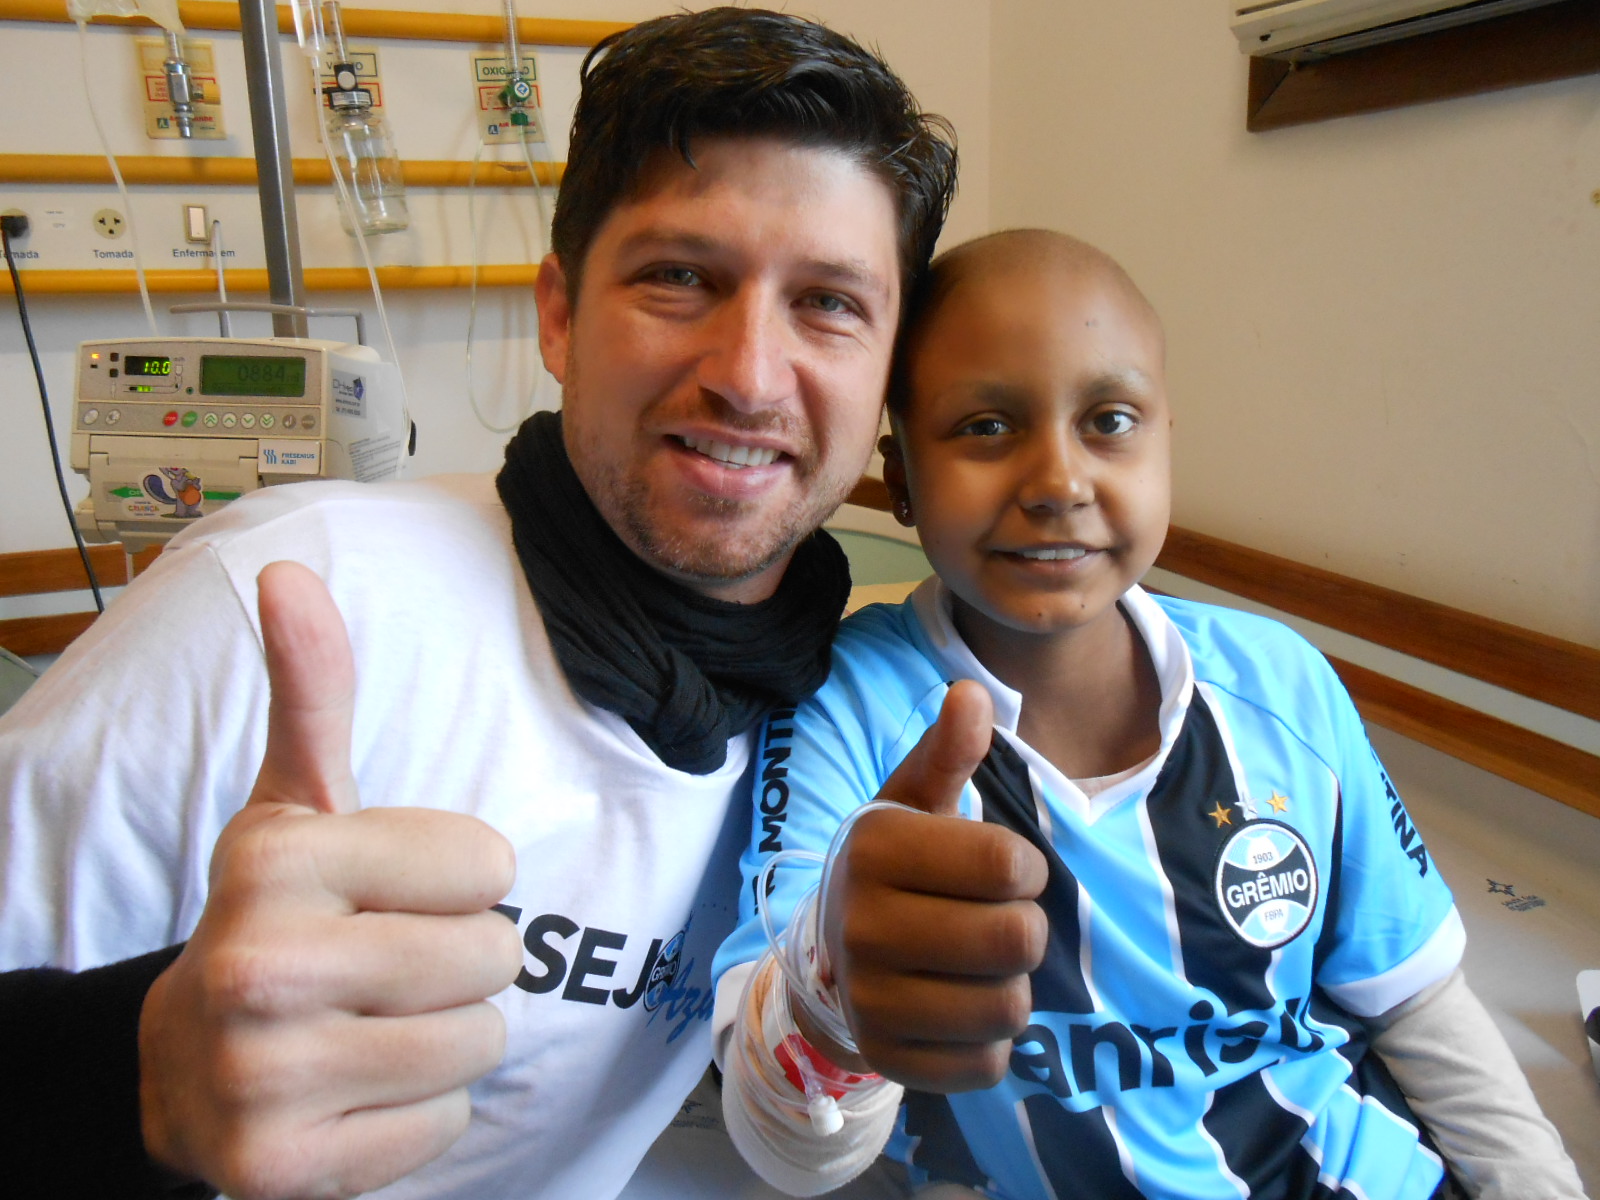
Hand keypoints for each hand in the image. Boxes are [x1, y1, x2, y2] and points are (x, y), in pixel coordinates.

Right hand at [138, 562, 523, 1199]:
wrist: (184, 1063)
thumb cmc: (275, 919)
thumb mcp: (294, 803)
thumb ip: (313, 692)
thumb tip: (288, 573)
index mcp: (278, 861)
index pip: (489, 864)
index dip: (463, 878)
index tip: (401, 889)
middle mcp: (259, 966)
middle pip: (494, 955)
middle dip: (462, 959)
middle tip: (387, 964)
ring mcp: (266, 1077)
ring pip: (479, 1042)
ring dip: (447, 1036)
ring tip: (374, 1023)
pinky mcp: (286, 1168)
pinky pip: (445, 1123)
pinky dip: (417, 1112)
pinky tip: (354, 1089)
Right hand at [807, 681, 1047, 1092]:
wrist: (833, 954)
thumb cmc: (898, 868)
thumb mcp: (916, 803)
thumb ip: (949, 752)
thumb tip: (973, 693)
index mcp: (875, 851)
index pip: (1009, 863)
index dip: (1024, 868)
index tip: (1000, 869)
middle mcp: (862, 928)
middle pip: (1018, 938)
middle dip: (1024, 927)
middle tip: (993, 920)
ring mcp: (870, 1001)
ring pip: (1010, 1008)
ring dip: (1013, 987)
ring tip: (978, 966)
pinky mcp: (888, 1059)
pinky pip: (987, 1065)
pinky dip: (990, 1041)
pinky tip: (960, 1009)